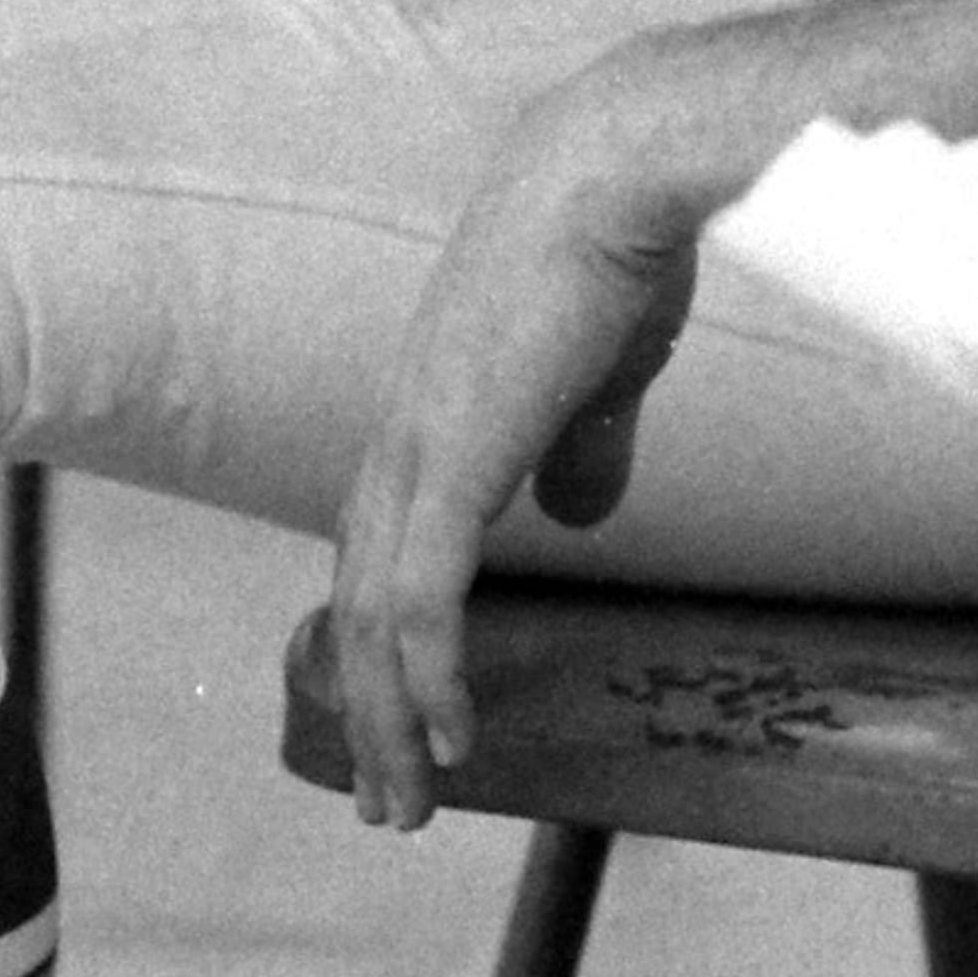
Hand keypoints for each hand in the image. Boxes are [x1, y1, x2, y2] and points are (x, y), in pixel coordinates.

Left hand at [328, 96, 703, 830]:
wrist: (615, 171)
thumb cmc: (618, 248)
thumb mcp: (598, 373)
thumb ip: (579, 445)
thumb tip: (577, 512)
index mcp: (430, 412)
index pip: (381, 549)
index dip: (386, 640)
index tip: (406, 716)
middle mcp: (401, 436)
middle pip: (359, 600)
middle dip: (369, 709)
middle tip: (384, 800)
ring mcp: (419, 448)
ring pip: (377, 619)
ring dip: (390, 721)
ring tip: (406, 806)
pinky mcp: (454, 460)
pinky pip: (422, 598)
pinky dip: (428, 679)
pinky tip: (447, 741)